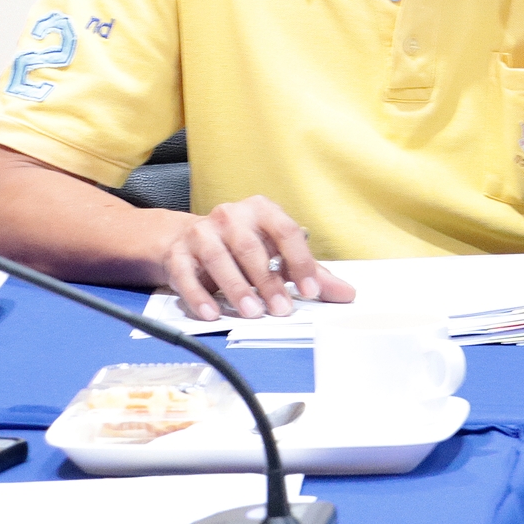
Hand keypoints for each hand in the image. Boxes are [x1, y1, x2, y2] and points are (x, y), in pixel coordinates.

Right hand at [160, 196, 355, 321]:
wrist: (188, 239)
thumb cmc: (243, 246)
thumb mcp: (278, 253)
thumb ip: (311, 273)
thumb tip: (346, 294)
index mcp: (262, 210)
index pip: (286, 232)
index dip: (300, 262)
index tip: (310, 290)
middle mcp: (231, 216)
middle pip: (251, 248)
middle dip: (268, 281)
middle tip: (281, 309)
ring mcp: (201, 232)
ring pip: (218, 259)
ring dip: (237, 288)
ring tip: (252, 312)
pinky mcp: (177, 253)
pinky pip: (186, 275)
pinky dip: (199, 296)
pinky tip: (212, 313)